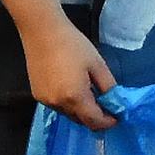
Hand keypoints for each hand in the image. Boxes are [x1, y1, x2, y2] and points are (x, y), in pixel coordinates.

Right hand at [25, 16, 117, 131]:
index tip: (118, 116)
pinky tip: (74, 89)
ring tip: (91, 94)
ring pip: (69, 114)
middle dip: (96, 117)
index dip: (108, 122)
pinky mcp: (37, 95)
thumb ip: (109, 88)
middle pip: (81, 121)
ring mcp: (45, 100)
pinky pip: (58, 106)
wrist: (41, 31)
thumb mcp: (98, 65)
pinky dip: (68, 104)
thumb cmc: (73, 45)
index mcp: (75, 97)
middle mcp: (58, 104)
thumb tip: (116, 103)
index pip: (94, 121)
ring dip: (82, 111)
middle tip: (107, 106)